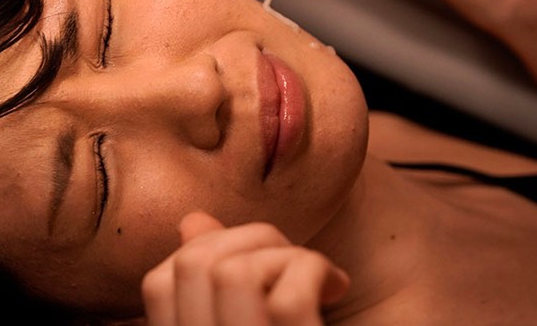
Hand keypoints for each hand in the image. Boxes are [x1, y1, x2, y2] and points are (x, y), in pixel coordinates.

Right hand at [141, 212, 349, 325]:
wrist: (377, 321)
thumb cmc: (298, 325)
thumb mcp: (254, 316)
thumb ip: (217, 278)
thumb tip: (192, 220)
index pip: (158, 283)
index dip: (208, 248)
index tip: (257, 260)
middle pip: (193, 264)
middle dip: (250, 238)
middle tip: (295, 262)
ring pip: (233, 273)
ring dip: (284, 255)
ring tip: (318, 279)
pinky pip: (287, 300)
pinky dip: (314, 270)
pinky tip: (335, 287)